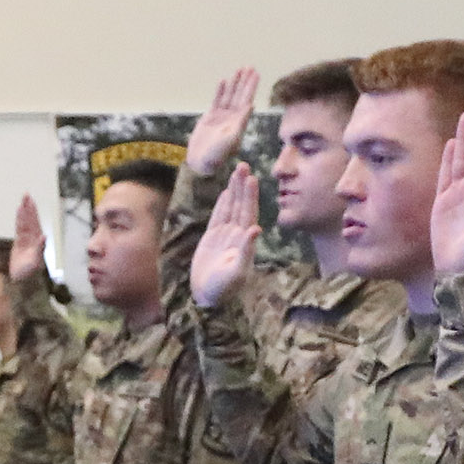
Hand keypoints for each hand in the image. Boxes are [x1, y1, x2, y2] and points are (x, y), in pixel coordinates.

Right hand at [9, 191, 48, 285]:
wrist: (22, 284)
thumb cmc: (29, 275)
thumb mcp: (35, 262)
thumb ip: (39, 248)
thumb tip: (44, 236)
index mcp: (37, 242)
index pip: (34, 223)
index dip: (32, 212)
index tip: (29, 201)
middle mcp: (33, 240)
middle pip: (30, 220)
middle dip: (29, 208)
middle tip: (26, 195)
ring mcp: (26, 242)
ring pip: (24, 224)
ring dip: (24, 213)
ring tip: (23, 201)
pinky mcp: (19, 245)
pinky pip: (19, 230)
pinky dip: (19, 221)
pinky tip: (19, 213)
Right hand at [189, 65, 259, 175]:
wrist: (201, 163)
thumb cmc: (216, 156)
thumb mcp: (230, 140)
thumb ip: (240, 123)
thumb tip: (250, 106)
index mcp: (239, 123)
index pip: (247, 100)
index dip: (251, 87)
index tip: (256, 74)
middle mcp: (232, 118)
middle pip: (240, 95)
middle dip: (245, 81)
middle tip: (250, 67)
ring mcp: (221, 117)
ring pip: (229, 96)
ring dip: (235, 83)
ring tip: (240, 69)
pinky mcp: (210, 117)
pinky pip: (217, 100)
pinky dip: (220, 91)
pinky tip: (224, 80)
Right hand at [191, 164, 260, 311]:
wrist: (207, 298)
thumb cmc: (222, 289)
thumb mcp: (236, 272)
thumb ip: (246, 251)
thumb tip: (256, 229)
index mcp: (245, 242)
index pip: (249, 213)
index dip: (250, 196)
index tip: (251, 178)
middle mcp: (237, 236)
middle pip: (241, 206)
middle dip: (243, 186)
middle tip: (244, 165)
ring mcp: (225, 236)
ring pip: (231, 208)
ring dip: (234, 190)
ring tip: (237, 171)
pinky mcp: (212, 239)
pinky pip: (219, 216)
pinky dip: (223, 203)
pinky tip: (226, 191)